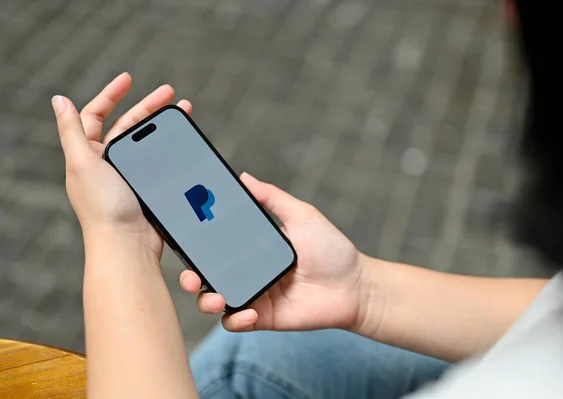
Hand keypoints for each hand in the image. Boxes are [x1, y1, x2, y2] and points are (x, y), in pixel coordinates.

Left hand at [52, 73, 191, 258]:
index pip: (96, 114)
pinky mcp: (148, 187)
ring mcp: (130, 175)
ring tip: (182, 111)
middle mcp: (107, 163)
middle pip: (128, 124)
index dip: (111, 94)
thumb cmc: (103, 207)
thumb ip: (71, 131)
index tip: (129, 79)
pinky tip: (182, 141)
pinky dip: (170, 148)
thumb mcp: (82, 163)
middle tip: (169, 93)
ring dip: (162, 125)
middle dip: (147, 106)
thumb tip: (58, 99)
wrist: (128, 245)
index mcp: (88, 154)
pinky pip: (160, 160)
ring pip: (148, 141)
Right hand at [180, 173, 366, 331]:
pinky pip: (236, 322)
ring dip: (206, 301)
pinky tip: (250, 313)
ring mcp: (253, 295)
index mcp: (251, 247)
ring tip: (215, 297)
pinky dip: (236, 319)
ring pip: (214, 301)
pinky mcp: (263, 318)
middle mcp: (246, 271)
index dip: (195, 243)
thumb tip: (244, 177)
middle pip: (207, 275)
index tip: (180, 236)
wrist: (354, 286)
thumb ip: (272, 198)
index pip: (214, 245)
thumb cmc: (331, 249)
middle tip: (189, 276)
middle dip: (190, 277)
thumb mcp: (301, 216)